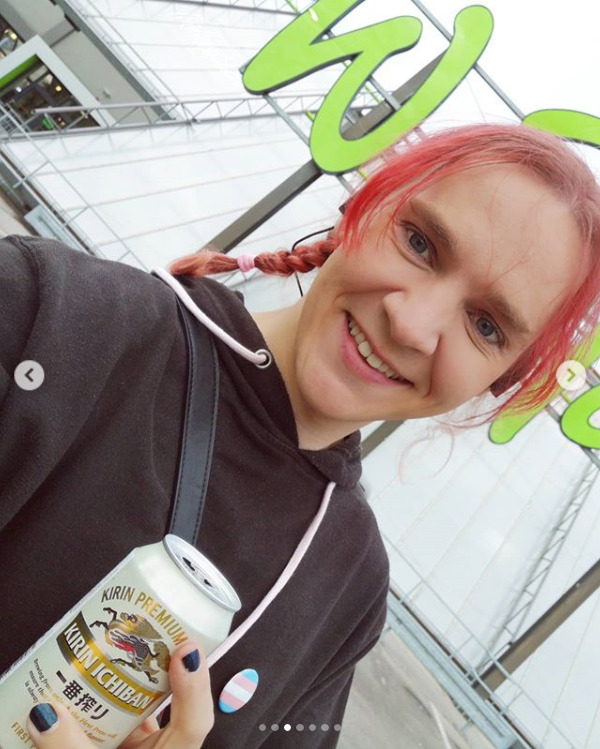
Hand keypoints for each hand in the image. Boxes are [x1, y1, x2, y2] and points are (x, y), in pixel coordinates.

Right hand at [27, 642, 213, 748]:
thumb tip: (47, 713)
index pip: (195, 718)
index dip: (195, 681)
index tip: (186, 649)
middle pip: (165, 698)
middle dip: (148, 661)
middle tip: (137, 628)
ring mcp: (145, 748)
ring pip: (138, 707)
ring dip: (119, 680)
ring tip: (101, 649)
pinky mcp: (124, 748)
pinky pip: (117, 721)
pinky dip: (100, 704)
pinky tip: (80, 687)